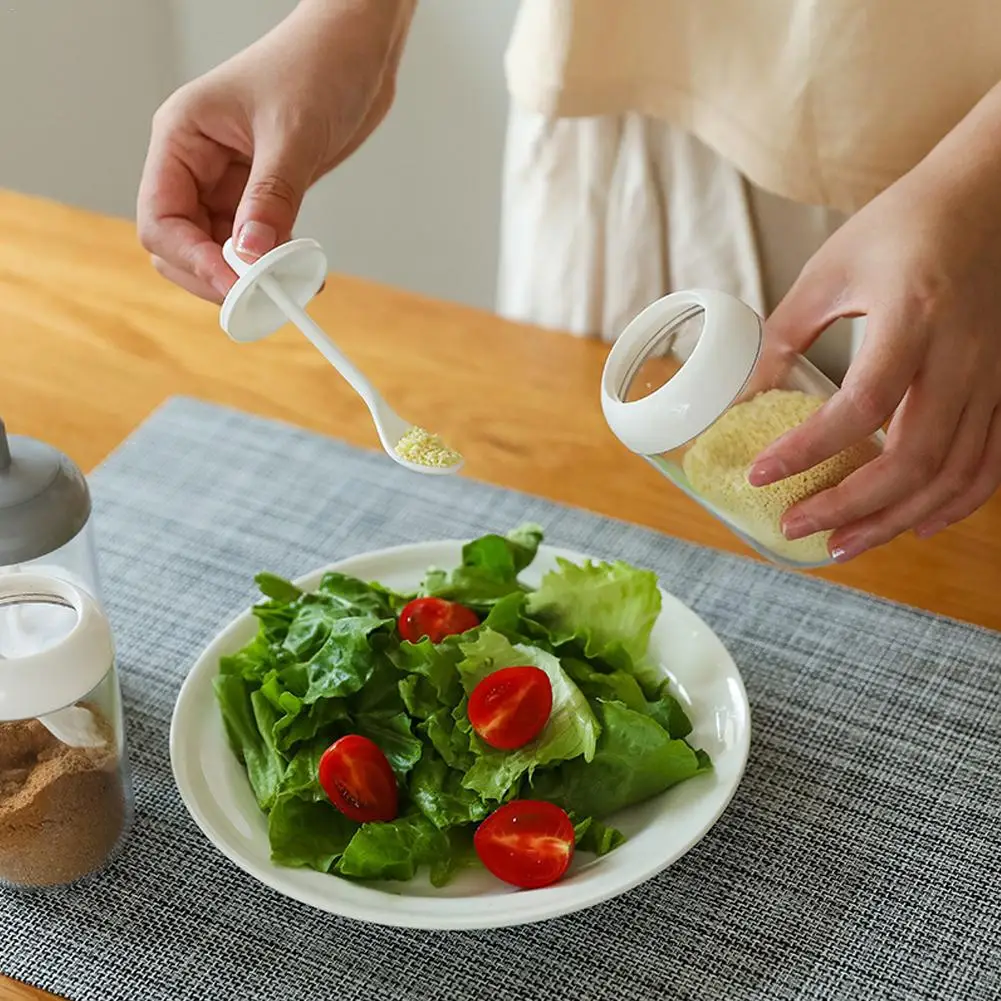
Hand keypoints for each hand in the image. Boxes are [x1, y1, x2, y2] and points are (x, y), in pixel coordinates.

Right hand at [137, 0, 412, 301]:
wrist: (358, 48)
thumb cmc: (317, 65)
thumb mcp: (293, 134)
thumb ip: (271, 197)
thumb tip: (250, 255)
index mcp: (182, 138)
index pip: (161, 218)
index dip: (192, 259)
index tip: (235, 284)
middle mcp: (196, 164)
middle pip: (181, 245)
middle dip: (215, 275)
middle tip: (263, 297)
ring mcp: (227, 183)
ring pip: (218, 252)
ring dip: (248, 277)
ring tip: (292, 287)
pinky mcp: (260, 196)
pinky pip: (254, 246)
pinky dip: (272, 266)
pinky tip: (303, 274)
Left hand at [748, 93, 1000, 561]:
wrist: (985, 198)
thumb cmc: (902, 226)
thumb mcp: (829, 272)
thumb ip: (785, 336)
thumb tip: (743, 396)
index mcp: (914, 319)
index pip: (863, 406)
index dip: (809, 450)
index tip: (760, 474)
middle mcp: (962, 357)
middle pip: (914, 459)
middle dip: (849, 506)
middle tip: (796, 525)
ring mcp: (993, 378)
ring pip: (954, 475)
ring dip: (894, 520)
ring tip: (842, 543)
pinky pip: (990, 464)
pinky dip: (953, 504)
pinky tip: (914, 524)